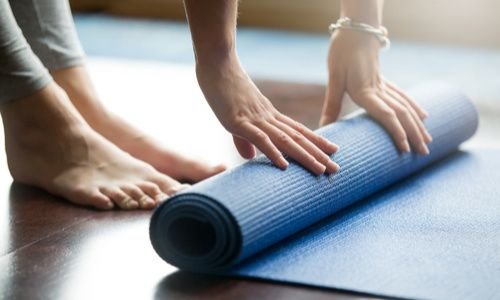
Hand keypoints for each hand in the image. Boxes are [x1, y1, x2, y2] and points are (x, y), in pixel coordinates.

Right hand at [196, 56, 339, 174]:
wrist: (216, 63)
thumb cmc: (224, 87)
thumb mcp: (234, 117)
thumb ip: (243, 139)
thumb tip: (250, 157)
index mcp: (268, 115)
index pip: (297, 130)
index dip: (315, 141)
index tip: (332, 151)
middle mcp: (267, 117)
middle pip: (297, 137)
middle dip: (317, 154)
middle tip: (336, 169)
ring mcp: (255, 118)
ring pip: (285, 140)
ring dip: (304, 155)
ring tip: (321, 169)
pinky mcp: (239, 121)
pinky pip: (260, 138)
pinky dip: (273, 152)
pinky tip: (284, 165)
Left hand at [320, 30, 431, 153]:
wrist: (355, 31)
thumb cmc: (342, 54)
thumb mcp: (334, 79)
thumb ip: (332, 104)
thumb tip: (323, 127)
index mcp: (366, 91)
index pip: (386, 115)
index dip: (397, 132)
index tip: (406, 149)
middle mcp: (379, 90)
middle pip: (402, 114)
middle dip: (414, 134)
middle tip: (424, 153)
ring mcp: (385, 85)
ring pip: (406, 106)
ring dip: (418, 124)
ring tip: (428, 141)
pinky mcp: (385, 81)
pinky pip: (404, 96)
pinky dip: (415, 107)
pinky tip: (424, 116)